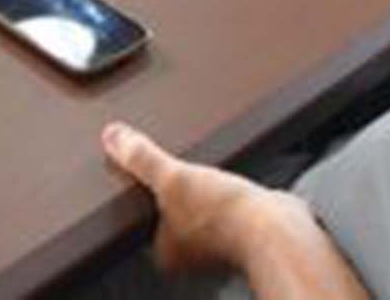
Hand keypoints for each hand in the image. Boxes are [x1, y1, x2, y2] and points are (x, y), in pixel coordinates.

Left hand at [102, 121, 291, 275]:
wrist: (276, 227)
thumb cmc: (226, 217)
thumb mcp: (172, 177)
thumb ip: (141, 158)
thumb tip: (113, 137)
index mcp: (164, 250)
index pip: (144, 220)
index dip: (147, 194)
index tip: (149, 173)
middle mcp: (192, 251)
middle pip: (176, 213)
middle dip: (182, 192)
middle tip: (185, 170)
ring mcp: (221, 241)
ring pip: (205, 209)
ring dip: (210, 192)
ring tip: (213, 175)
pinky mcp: (247, 228)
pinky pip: (232, 206)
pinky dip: (234, 194)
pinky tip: (236, 183)